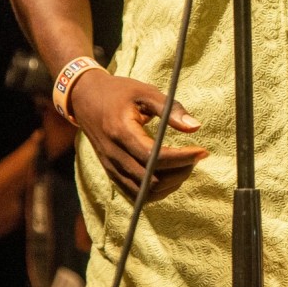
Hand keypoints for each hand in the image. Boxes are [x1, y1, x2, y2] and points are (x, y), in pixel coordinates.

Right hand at [69, 69, 208, 201]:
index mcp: (121, 132)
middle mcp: (113, 154)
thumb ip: (170, 109)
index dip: (182, 158)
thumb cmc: (118, 92)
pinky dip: (157, 191)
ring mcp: (111, 167)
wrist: (85, 99)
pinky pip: (136, 195)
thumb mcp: (145, 92)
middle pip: (151, 179)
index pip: (154, 157)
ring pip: (144, 193)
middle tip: (196, 156)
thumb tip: (195, 126)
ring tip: (186, 165)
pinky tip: (170, 175)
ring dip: (170, 184)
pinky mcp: (112, 174)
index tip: (202, 151)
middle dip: (180, 171)